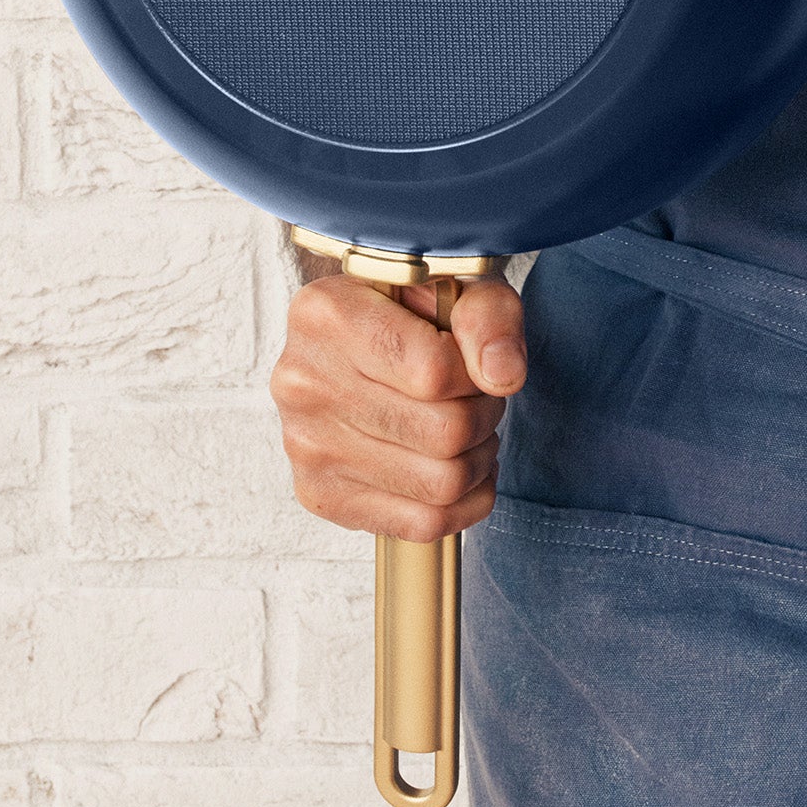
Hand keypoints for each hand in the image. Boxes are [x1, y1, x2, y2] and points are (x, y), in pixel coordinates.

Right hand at [269, 269, 527, 542]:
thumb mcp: (460, 282)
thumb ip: (488, 316)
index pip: (434, 372)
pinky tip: (459, 465)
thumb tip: (503, 376)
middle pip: (442, 432)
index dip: (475, 373)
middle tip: (479, 395)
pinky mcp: (320, 494)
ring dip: (477, 457)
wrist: (364, 333)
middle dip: (484, 415)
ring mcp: (306, 444)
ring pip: (439, 483)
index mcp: (327, 312)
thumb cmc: (414, 307)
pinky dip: (464, 501)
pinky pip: (421, 524)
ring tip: (469, 426)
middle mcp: (303, 380)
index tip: (472, 359)